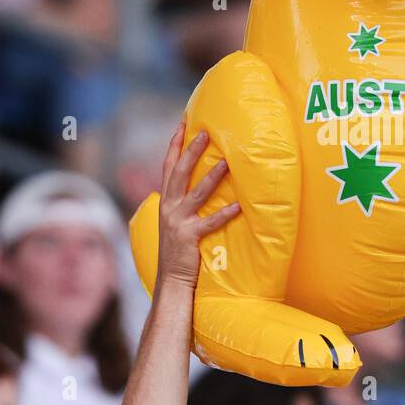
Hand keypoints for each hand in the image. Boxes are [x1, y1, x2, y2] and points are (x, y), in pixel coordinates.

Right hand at [156, 125, 239, 288]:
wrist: (171, 280)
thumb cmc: (178, 251)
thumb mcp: (175, 222)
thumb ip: (183, 203)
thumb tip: (201, 184)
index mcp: (165, 202)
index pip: (168, 167)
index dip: (174, 146)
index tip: (183, 124)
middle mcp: (168, 208)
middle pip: (179, 172)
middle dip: (192, 151)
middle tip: (205, 132)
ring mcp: (178, 222)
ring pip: (197, 193)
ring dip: (212, 176)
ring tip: (227, 161)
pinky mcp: (189, 237)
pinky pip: (210, 222)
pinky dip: (225, 214)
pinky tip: (239, 205)